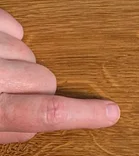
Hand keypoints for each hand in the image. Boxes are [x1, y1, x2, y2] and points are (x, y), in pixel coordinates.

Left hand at [0, 9, 118, 143]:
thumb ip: (7, 128)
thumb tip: (38, 124)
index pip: (48, 113)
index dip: (84, 114)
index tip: (111, 113)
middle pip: (45, 80)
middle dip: (37, 88)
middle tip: (11, 93)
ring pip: (28, 53)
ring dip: (18, 63)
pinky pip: (13, 26)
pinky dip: (7, 36)